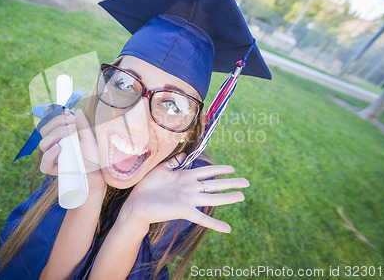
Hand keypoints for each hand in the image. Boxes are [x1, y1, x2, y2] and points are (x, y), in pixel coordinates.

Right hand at [38, 109, 105, 195]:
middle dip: (57, 123)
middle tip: (72, 123)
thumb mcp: (90, 140)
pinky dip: (49, 155)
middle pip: (44, 131)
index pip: (50, 125)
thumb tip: (77, 111)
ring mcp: (54, 159)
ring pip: (43, 144)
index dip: (57, 117)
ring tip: (70, 132)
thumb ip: (83, 126)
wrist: (99, 177)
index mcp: (60, 138)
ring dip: (55, 134)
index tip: (70, 113)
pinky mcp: (55, 171)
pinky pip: (44, 164)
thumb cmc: (94, 159)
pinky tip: (59, 148)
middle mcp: (54, 147)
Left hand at [121, 154, 248, 232]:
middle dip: (231, 183)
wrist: (136, 203)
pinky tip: (228, 229)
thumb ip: (173, 162)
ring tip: (242, 196)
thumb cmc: (146, 185)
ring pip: (213, 198)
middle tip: (247, 182)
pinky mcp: (184, 210)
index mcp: (185, 176)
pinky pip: (203, 218)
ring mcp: (189, 199)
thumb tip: (183, 154)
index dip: (219, 169)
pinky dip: (215, 224)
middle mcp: (190, 188)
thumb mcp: (161, 169)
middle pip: (215, 184)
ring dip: (228, 198)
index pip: (206, 171)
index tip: (232, 168)